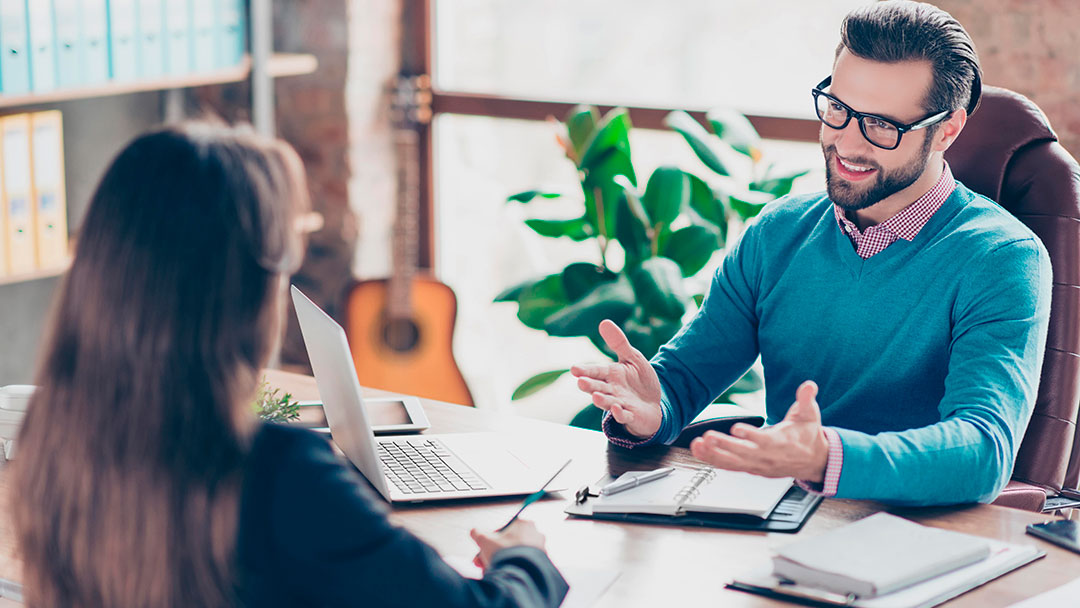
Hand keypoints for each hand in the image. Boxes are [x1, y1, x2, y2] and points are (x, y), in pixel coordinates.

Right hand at [469, 520, 545, 569]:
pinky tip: (501, 577)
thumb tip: (474, 532)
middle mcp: (535, 535)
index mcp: (524, 524)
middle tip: (482, 562)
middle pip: (508, 544)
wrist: (520, 576)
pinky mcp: (542, 564)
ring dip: (500, 562)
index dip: (490, 540)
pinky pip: (523, 565)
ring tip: (489, 572)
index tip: (483, 549)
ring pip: (514, 556)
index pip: (504, 529)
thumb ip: (477, 533)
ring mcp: (540, 550)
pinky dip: (512, 569)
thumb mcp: (484, 540)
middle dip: (493, 553)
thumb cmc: (504, 555)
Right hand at [570, 319, 662, 438]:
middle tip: (580, 382)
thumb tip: (604, 322)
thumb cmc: (639, 380)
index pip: (596, 371)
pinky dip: (620, 414)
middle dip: (590, 385)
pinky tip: (617, 409)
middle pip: (598, 387)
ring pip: (608, 402)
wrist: (653, 403)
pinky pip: (624, 415)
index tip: (574, 369)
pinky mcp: (631, 415)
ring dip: (601, 401)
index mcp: (610, 375)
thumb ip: (619, 343)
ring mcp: (620, 403)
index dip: (586, 370)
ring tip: (595, 397)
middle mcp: (612, 390)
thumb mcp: (632, 358)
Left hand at [689, 380, 828, 481]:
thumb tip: (809, 385)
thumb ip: (807, 399)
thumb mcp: (811, 415)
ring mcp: (758, 465)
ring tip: (698, 445)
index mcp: (782, 444)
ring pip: (733, 462)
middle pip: (744, 454)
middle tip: (708, 436)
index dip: (751, 436)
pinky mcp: (751, 468)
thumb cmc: (808, 436)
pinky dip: (713, 459)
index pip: (765, 441)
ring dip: (714, 454)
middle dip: (725, 446)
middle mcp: (768, 457)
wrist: (813, 461)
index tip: (737, 429)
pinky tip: (699, 451)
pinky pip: (729, 466)